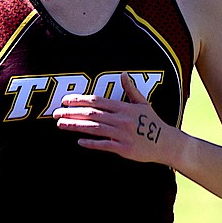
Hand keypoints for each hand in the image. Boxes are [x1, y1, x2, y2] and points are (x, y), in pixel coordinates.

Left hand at [53, 72, 175, 163]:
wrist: (165, 143)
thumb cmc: (153, 122)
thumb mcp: (143, 103)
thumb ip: (131, 89)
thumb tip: (123, 74)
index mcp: (124, 107)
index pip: (97, 101)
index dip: (80, 100)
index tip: (65, 100)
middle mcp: (121, 119)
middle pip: (92, 114)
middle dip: (72, 113)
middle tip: (55, 113)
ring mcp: (122, 134)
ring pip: (95, 128)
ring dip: (76, 126)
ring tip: (61, 124)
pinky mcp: (123, 148)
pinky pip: (104, 145)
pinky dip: (91, 143)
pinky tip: (79, 141)